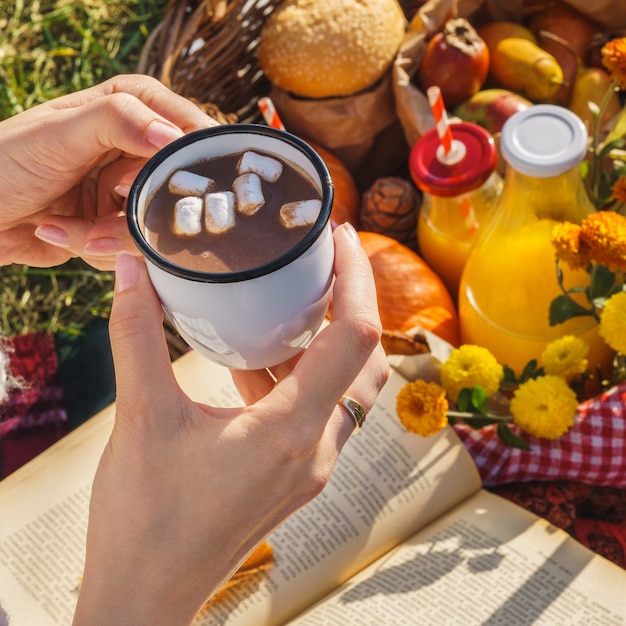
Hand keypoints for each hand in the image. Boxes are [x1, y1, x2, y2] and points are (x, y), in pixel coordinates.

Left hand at [0, 74, 216, 269]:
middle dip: (143, 210)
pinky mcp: (124, 222)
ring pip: (160, 224)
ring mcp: (134, 187)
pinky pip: (137, 246)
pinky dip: (101, 247)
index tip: (150, 185)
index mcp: (136, 106)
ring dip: (114, 235)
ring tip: (73, 226)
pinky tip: (64, 232)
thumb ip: (118, 121)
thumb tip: (173, 136)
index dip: (182, 162)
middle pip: (181, 187)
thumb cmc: (8, 161)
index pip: (191, 131)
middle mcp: (142, 146)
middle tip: (103, 209)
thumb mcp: (61, 133)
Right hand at [72, 223, 388, 624]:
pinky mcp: (296, 475)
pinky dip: (303, 375)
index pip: (354, 337)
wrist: (147, 591)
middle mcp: (316, 449)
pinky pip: (319, 411)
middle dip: (353, 303)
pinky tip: (261, 359)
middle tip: (326, 261)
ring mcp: (311, 466)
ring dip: (329, 341)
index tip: (342, 237)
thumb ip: (138, 334)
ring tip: (293, 302)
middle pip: (366, 360)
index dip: (357, 278)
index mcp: (291, 431)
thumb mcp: (141, 416)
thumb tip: (136, 271)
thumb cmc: (146, 518)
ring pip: (348, 388)